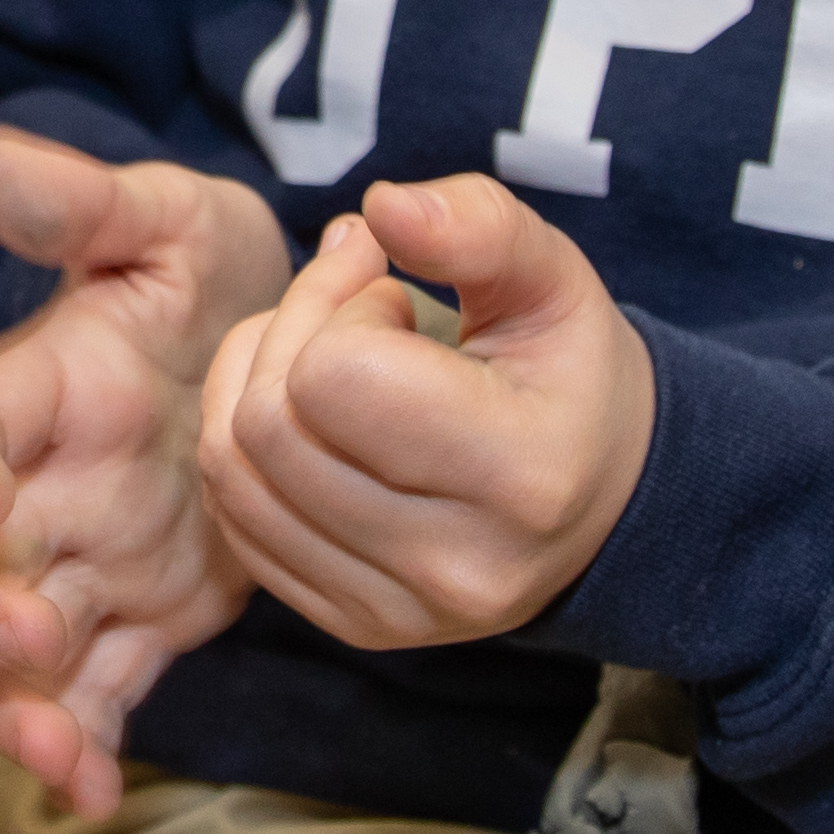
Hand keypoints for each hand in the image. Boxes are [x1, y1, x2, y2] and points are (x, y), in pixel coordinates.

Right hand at [0, 126, 296, 819]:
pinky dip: (81, 747)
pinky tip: (99, 793)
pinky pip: (86, 697)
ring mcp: (73, 562)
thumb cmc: (209, 274)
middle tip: (25, 634)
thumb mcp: (168, 222)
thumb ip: (83, 204)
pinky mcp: (130, 620)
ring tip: (58, 751)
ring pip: (4, 652)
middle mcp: (31, 487)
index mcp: (32, 387)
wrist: (287, 350)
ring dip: (15, 704)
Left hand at [195, 174, 658, 650]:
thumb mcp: (551, 277)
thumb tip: (381, 206)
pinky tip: (304, 414)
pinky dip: (244, 448)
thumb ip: (478, 225)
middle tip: (349, 309)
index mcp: (520, 475)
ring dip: (250, 384)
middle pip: (269, 426)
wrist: (600, 499)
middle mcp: (455, 567)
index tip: (395, 297)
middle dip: (288, 334)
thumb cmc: (567, 371)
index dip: (344, 307)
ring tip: (324, 354)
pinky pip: (236, 522)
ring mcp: (399, 614)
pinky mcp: (354, 627)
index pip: (337, 376)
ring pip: (233, 473)